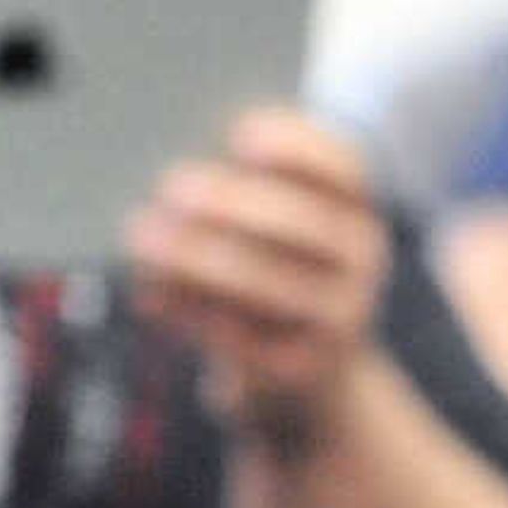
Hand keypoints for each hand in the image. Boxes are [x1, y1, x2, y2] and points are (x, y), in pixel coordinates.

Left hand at [129, 108, 386, 451]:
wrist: (310, 370)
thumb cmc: (274, 274)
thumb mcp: (273, 229)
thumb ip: (240, 195)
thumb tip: (175, 187)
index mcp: (356, 210)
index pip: (345, 168)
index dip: (297, 147)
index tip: (240, 137)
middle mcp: (363, 261)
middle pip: (302, 223)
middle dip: (232, 201)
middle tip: (171, 187)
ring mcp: (341, 318)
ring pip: (269, 283)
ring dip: (199, 258)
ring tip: (145, 239)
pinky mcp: (305, 367)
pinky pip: (243, 337)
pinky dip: (190, 312)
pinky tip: (151, 295)